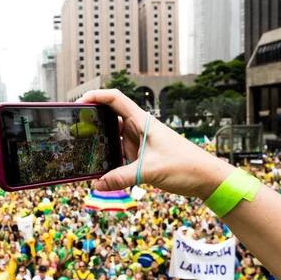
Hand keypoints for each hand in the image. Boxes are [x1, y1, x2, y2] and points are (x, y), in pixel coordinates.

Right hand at [77, 89, 232, 198]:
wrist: (207, 178)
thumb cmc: (186, 166)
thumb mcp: (151, 171)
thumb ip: (122, 177)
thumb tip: (98, 183)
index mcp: (142, 122)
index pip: (115, 99)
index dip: (96, 96)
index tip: (80, 103)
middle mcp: (138, 129)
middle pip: (109, 117)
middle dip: (91, 121)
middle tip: (74, 129)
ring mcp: (139, 142)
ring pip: (112, 137)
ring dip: (99, 142)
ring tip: (82, 149)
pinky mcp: (140, 156)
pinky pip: (118, 154)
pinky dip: (108, 160)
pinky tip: (99, 169)